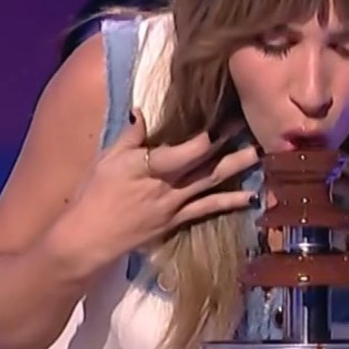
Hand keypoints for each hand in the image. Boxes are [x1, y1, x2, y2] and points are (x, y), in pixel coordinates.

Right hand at [57, 109, 259, 268]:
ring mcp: (174, 205)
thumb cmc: (94, 195)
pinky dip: (229, 203)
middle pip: (203, 163)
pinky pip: (206, 209)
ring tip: (258, 155)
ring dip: (235, 168)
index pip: (184, 151)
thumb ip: (129, 136)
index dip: (206, 137)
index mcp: (147, 166)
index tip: (223, 118)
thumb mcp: (107, 160)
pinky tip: (250, 197)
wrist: (89, 238)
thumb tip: (142, 110)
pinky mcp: (176, 221)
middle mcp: (166, 186)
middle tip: (252, 129)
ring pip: (210, 183)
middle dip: (228, 145)